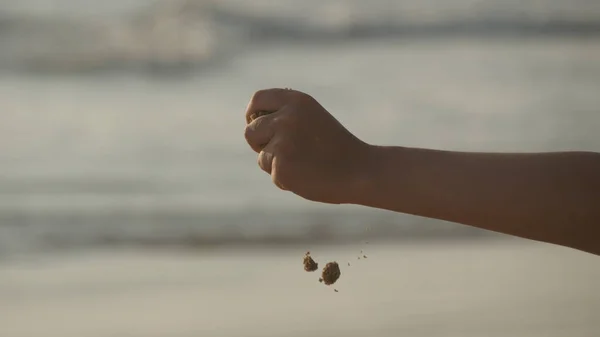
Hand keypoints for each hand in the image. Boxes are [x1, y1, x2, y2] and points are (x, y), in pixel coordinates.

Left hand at [244, 88, 371, 203]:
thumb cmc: (336, 147)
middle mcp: (286, 117)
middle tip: (285, 152)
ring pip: (261, 155)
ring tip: (304, 164)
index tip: (258, 125)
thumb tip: (252, 124)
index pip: (258, 99)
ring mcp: (282, 142)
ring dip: (275, 163)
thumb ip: (285, 116)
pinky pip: (272, 174)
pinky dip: (286, 179)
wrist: (360, 170)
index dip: (253, 114)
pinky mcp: (281, 166)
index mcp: (296, 101)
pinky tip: (308, 175)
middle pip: (250, 130)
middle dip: (260, 143)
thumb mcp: (311, 118)